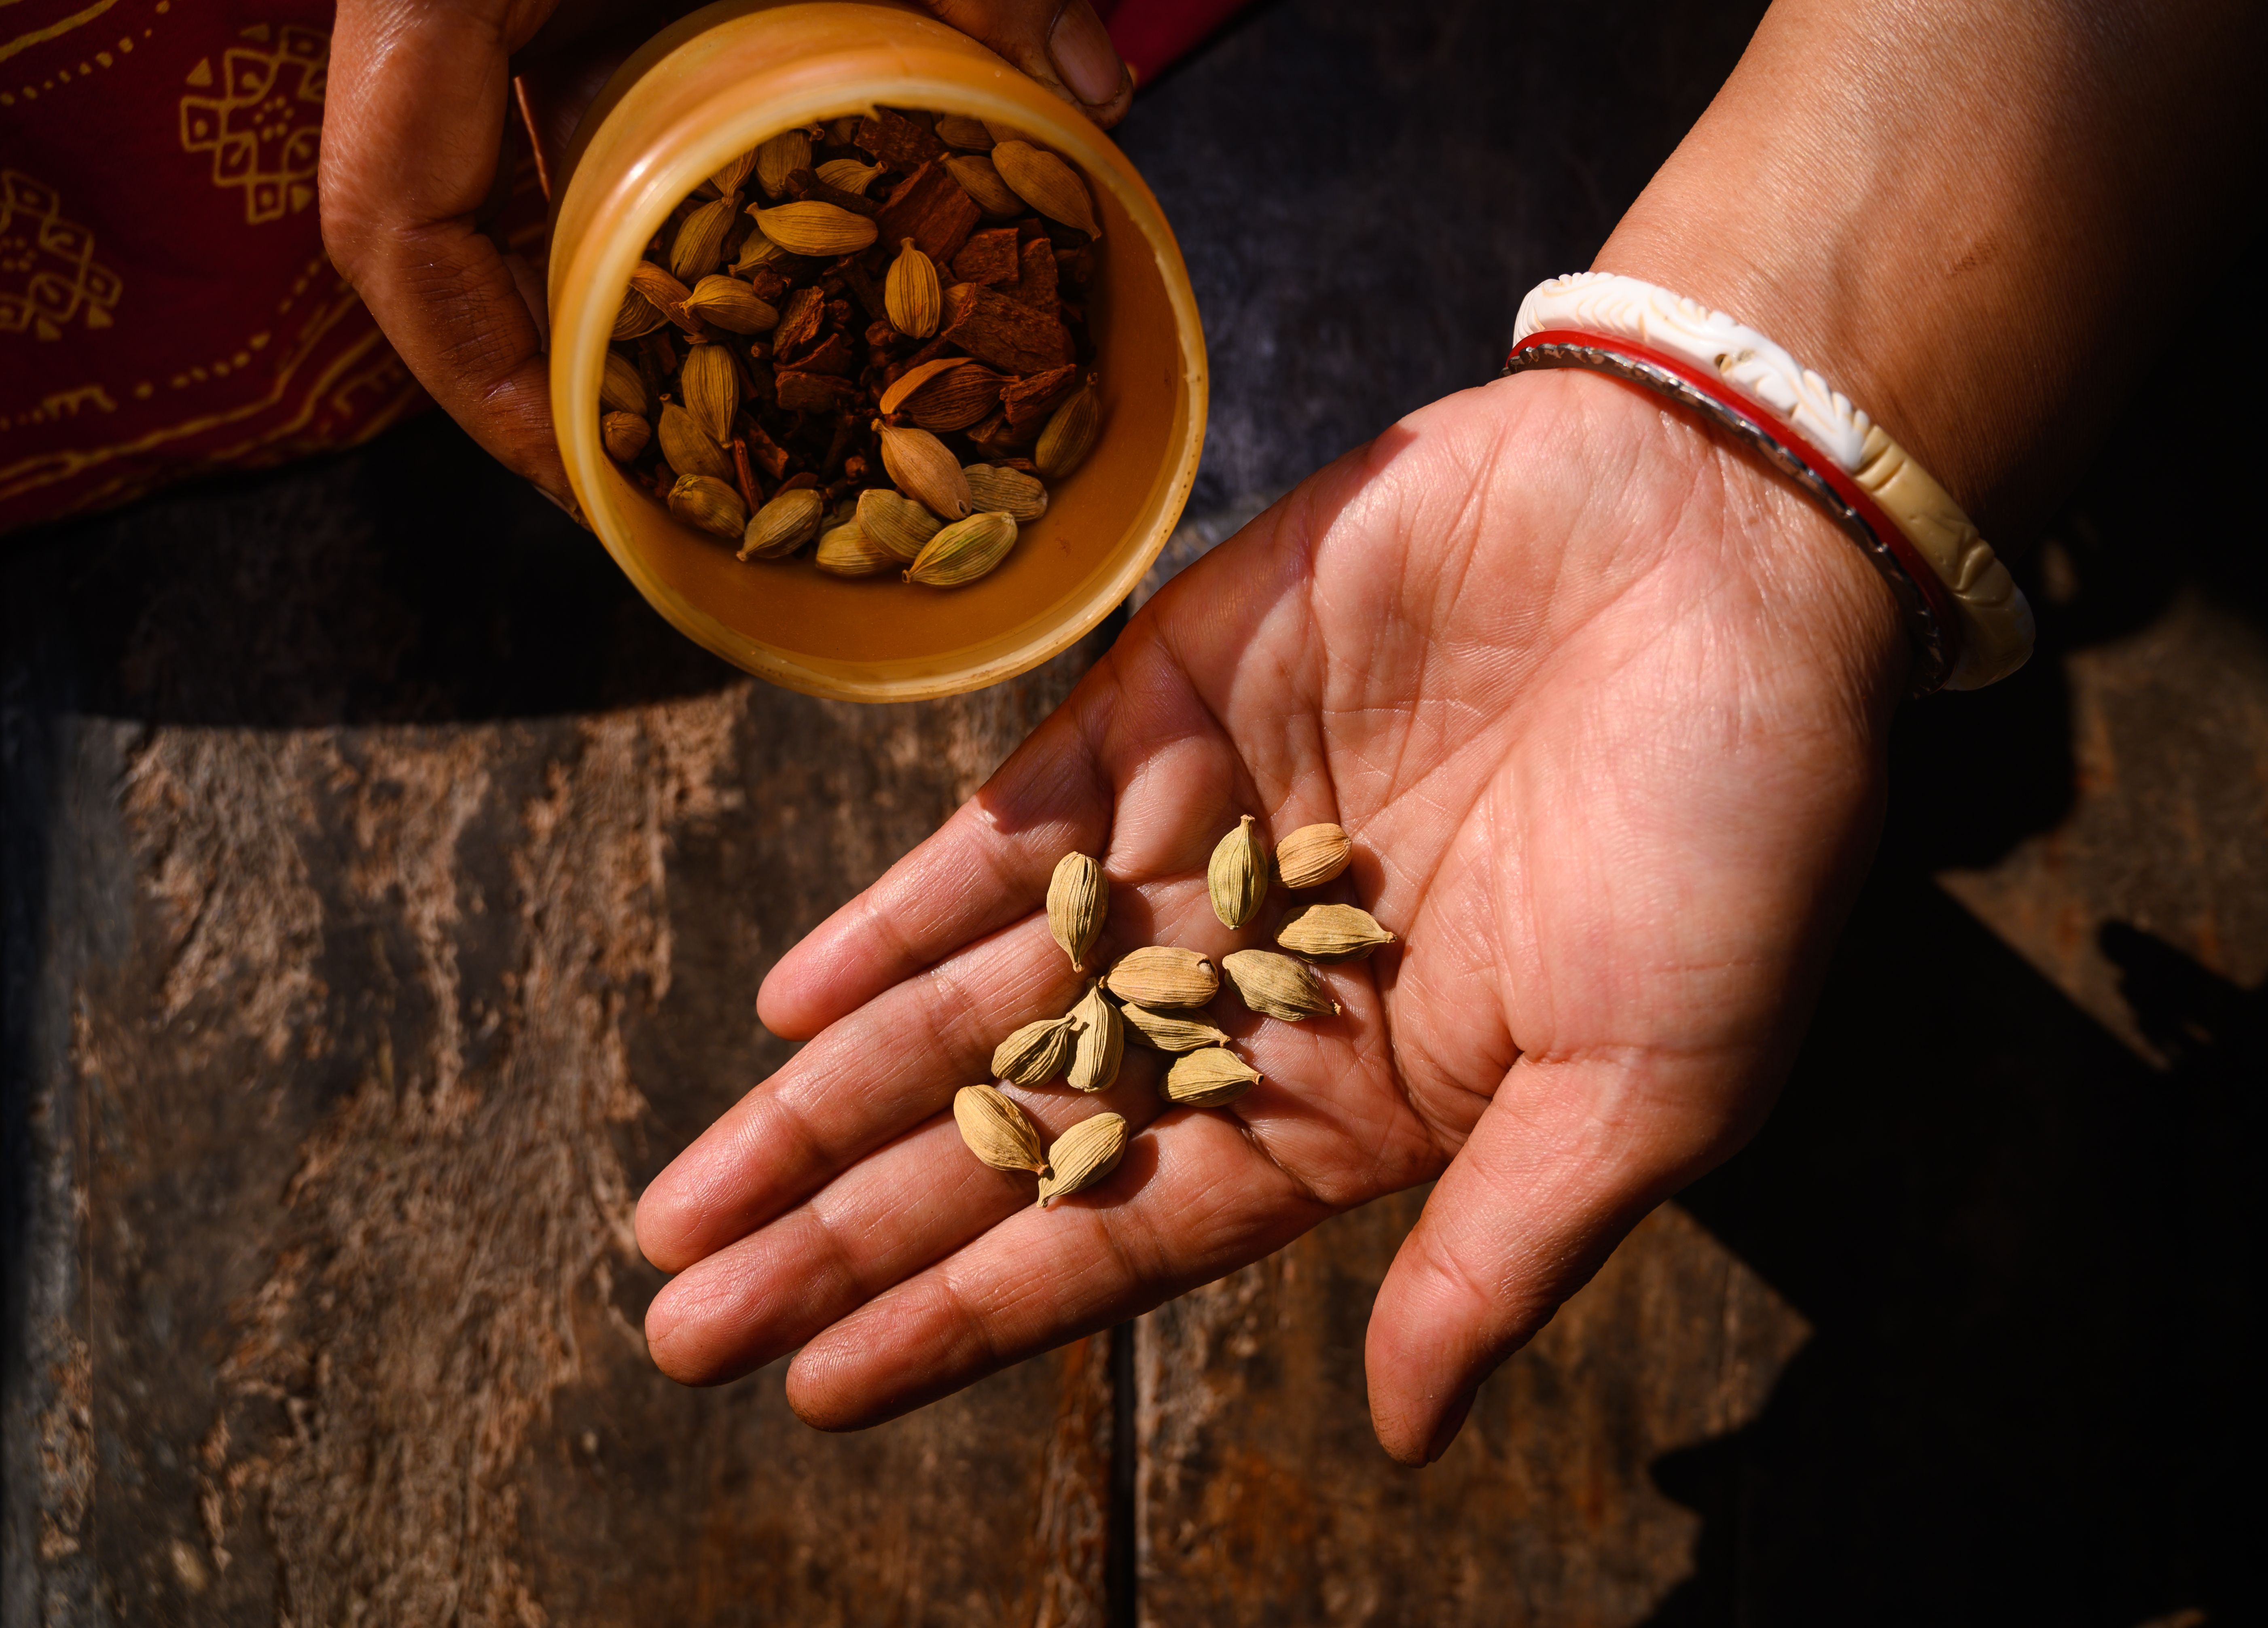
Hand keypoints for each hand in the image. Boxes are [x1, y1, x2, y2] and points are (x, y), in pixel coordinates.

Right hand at [318, 0, 1131, 498]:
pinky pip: (568, 93)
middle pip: (437, 217)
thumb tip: (1087, 105)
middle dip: (550, 357)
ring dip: (616, 278)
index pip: (388, 215)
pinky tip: (753, 235)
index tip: (582, 475)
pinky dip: (658, 174)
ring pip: (508, 164)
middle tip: (668, 470)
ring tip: (725, 386)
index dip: (473, 376)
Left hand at [632, 367, 1909, 1462]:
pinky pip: (1005, 834)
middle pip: (1014, 1136)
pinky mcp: (1169, 707)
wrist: (1733, 548)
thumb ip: (1500, 1255)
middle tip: (682, 1324)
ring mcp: (1199, 850)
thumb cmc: (1739, 833)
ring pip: (975, 1000)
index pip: (1123, 1238)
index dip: (972, 1316)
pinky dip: (899, 911)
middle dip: (851, 1232)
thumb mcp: (1649, 1089)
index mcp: (1360, 1098)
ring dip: (830, 1095)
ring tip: (689, 1198)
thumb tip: (1403, 1433)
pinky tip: (791, 1000)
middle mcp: (1252, 987)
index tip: (818, 1386)